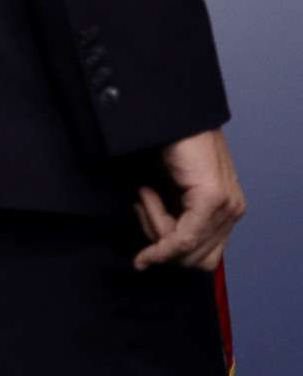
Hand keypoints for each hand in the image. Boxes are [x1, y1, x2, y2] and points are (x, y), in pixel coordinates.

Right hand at [132, 128, 245, 272]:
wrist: (171, 115)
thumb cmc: (167, 145)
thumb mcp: (170, 191)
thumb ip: (174, 218)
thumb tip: (159, 249)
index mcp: (226, 210)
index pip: (204, 258)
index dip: (170, 257)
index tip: (142, 254)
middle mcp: (232, 211)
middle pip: (195, 260)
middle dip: (162, 243)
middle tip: (142, 205)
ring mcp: (226, 205)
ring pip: (186, 249)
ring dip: (155, 227)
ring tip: (144, 191)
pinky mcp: (212, 198)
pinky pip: (184, 238)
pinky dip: (158, 235)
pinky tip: (143, 201)